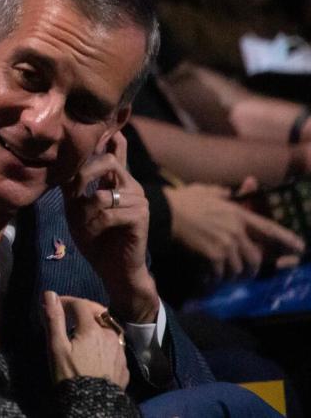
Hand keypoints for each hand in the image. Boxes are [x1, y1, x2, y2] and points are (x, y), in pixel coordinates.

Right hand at [43, 291, 128, 388]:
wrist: (94, 406)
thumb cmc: (70, 375)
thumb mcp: (56, 347)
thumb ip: (54, 319)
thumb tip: (49, 293)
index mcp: (92, 329)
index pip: (80, 304)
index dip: (67, 301)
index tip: (55, 304)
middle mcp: (110, 335)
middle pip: (98, 313)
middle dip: (83, 310)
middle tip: (70, 315)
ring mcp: (119, 351)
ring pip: (108, 329)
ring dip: (96, 326)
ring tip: (83, 334)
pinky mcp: (124, 366)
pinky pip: (114, 346)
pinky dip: (104, 342)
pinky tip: (96, 351)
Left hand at [62, 132, 158, 322]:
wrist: (114, 270)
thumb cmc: (96, 238)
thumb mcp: (77, 208)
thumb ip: (73, 185)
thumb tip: (58, 162)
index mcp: (116, 178)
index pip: (118, 146)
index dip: (114, 129)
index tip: (115, 110)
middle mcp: (130, 184)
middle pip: (107, 161)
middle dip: (83, 173)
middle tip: (72, 192)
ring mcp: (138, 199)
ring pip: (103, 191)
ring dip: (85, 209)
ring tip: (81, 222)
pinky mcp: (140, 216)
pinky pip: (108, 211)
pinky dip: (93, 223)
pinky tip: (92, 233)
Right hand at [164, 177, 305, 281]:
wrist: (164, 212)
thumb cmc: (185, 200)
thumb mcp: (210, 190)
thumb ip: (231, 191)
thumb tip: (250, 182)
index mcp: (238, 214)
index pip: (270, 230)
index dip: (287, 240)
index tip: (299, 249)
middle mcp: (236, 231)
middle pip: (255, 258)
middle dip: (251, 269)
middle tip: (245, 273)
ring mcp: (225, 245)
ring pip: (239, 269)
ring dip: (232, 276)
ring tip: (223, 277)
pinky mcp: (213, 256)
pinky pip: (221, 274)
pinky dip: (216, 278)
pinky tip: (209, 277)